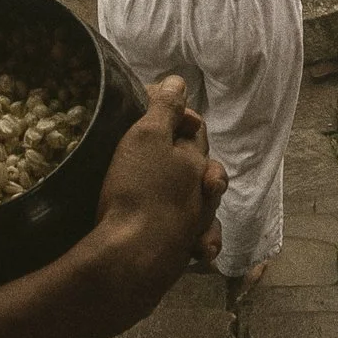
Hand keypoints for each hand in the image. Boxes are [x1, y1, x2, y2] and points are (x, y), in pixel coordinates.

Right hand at [84, 77, 226, 326]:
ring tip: (184, 192)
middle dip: (190, 154)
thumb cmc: (137, 189)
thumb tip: (178, 80)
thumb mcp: (146, 137)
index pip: (195, 129)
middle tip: (161, 147)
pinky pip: (197, 242)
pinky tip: (191, 244)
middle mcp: (203, 192)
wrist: (134, 257)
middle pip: (203, 166)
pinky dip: (198, 239)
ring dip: (198, 196)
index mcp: (197, 161)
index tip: (152, 111)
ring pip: (204, 204)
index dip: (178, 116)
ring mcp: (195, 225)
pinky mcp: (181, 254)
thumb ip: (164, 109)